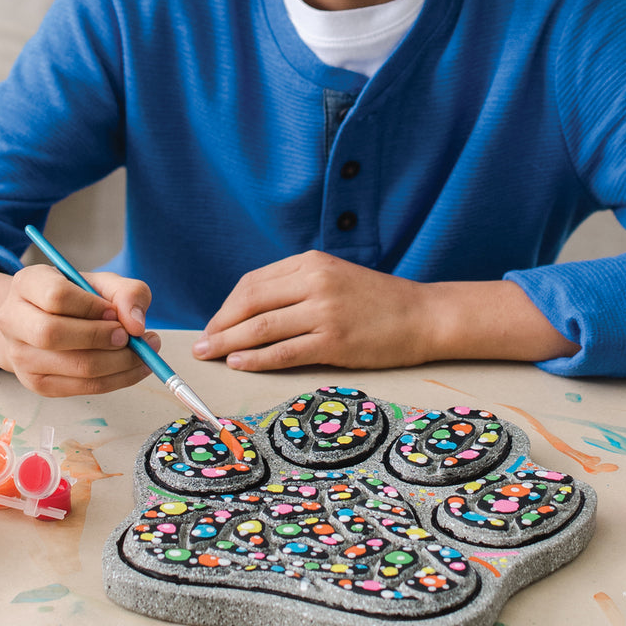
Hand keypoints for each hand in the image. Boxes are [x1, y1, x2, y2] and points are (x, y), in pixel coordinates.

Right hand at [0, 264, 159, 396]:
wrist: (44, 323)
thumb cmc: (78, 298)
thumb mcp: (103, 283)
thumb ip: (127, 293)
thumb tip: (136, 325)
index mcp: (27, 283)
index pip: (56, 296)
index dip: (91, 307)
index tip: (115, 313)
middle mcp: (13, 319)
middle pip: (53, 334)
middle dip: (101, 338)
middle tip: (131, 337)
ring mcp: (20, 356)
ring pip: (73, 366)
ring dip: (118, 363)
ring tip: (144, 352)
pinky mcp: (37, 384)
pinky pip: (82, 388)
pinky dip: (117, 379)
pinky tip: (133, 367)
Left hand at [192, 252, 578, 372]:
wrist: (424, 316)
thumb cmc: (377, 301)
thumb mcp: (335, 277)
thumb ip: (297, 287)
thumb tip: (250, 311)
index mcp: (311, 262)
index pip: (253, 282)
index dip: (227, 306)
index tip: (215, 325)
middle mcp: (315, 282)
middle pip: (250, 303)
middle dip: (220, 325)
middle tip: (202, 344)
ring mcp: (325, 311)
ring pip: (261, 328)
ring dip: (229, 343)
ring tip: (211, 355)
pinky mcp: (335, 341)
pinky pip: (284, 352)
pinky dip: (256, 359)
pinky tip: (239, 363)